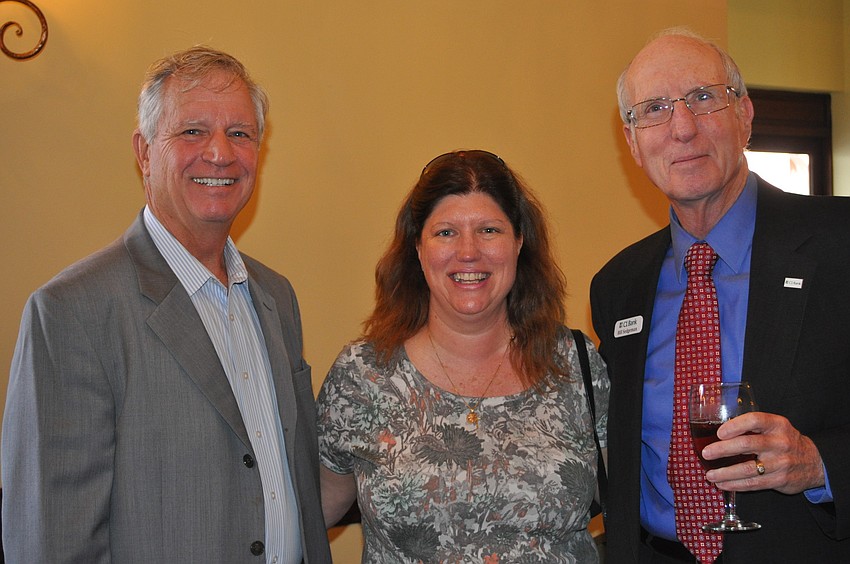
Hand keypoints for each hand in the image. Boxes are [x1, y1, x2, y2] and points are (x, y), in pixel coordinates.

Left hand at [702, 411, 824, 494]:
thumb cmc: (785, 441)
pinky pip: (753, 484)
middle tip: (706, 453)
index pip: (754, 420)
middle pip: (747, 444)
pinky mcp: (780, 480)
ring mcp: (780, 463)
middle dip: (722, 449)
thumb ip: (753, 427)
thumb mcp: (775, 427)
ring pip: (748, 469)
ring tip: (709, 475)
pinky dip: (735, 485)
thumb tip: (718, 433)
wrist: (814, 462)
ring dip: (725, 473)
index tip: (719, 433)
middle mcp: (780, 442)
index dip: (735, 426)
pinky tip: (722, 484)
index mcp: (777, 425)